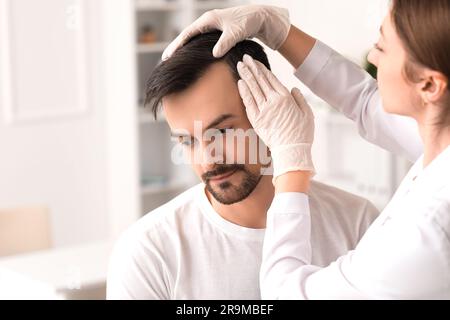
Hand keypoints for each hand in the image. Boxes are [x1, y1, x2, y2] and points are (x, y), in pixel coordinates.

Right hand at [162, 5, 289, 59]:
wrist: (260, 18)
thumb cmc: (248, 23)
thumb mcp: (235, 33)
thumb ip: (225, 43)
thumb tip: (214, 54)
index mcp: (208, 20)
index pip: (187, 34)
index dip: (177, 45)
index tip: (168, 56)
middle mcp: (208, 22)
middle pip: (187, 37)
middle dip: (176, 48)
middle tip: (165, 60)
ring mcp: (213, 27)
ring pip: (194, 40)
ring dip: (185, 49)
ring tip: (175, 61)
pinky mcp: (219, 33)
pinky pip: (202, 42)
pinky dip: (195, 49)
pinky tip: (192, 58)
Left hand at [237, 54, 314, 180]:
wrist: (291, 150)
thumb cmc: (302, 134)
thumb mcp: (308, 114)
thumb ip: (300, 99)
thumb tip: (293, 88)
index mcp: (286, 98)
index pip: (271, 79)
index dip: (262, 68)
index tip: (255, 62)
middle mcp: (273, 101)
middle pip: (260, 80)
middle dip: (251, 68)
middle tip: (244, 58)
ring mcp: (263, 110)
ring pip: (252, 89)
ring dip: (246, 76)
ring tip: (240, 66)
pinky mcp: (257, 120)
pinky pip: (248, 102)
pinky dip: (244, 92)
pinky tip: (240, 83)